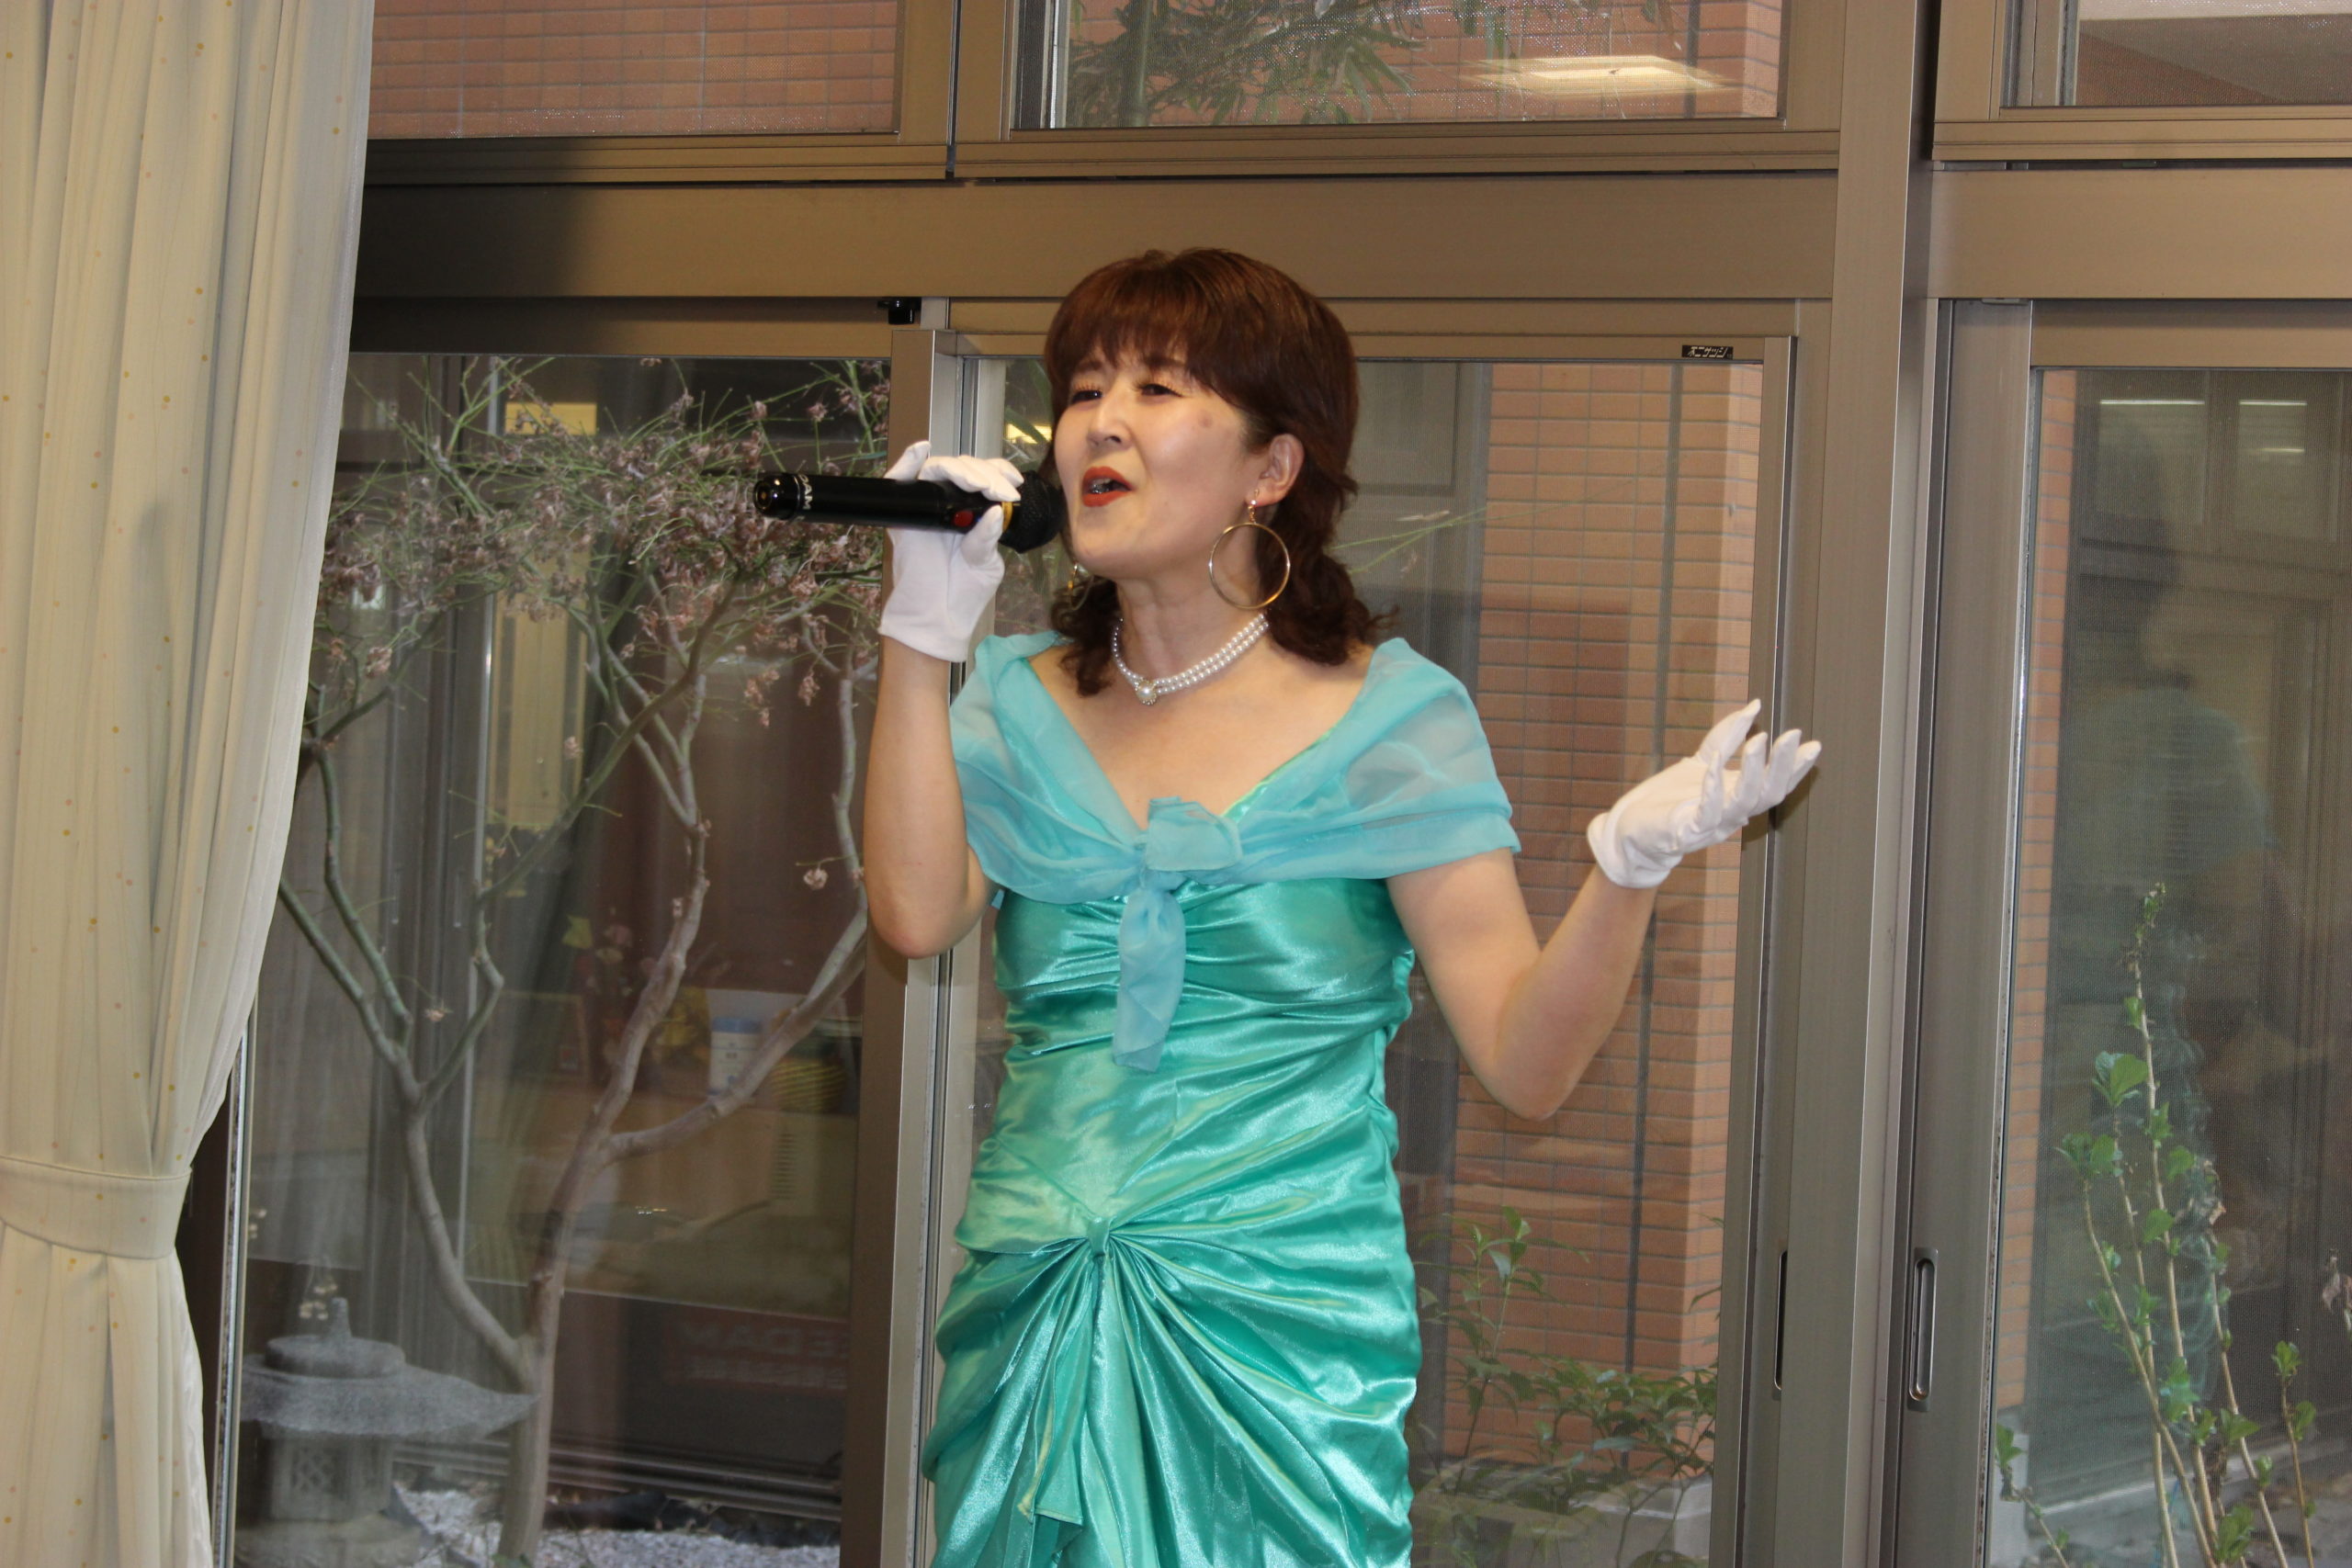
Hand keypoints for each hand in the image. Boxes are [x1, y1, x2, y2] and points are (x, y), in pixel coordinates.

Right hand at [876, 440, 1021, 661]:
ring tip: (978, 484)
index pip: (985, 477)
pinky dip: (907, 462)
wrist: (937, 619)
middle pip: (963, 468)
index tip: (1015, 484)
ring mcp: (925, 506)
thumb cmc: (964, 593)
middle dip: (985, 474)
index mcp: (973, 511)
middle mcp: (949, 504)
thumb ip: (988, 537)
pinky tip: (921, 451)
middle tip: (999, 491)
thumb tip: (994, 510)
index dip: (999, 472)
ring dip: (959, 469)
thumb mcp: (985, 563)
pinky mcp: (903, 516)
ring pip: (938, 469)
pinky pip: (898, 481)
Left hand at [1586, 701, 1821, 889]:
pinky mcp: (1688, 830)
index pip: (1776, 784)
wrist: (1631, 830)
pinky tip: (1715, 762)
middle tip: (1793, 735)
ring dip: (1753, 771)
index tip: (1813, 744)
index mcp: (1738, 798)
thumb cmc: (1668, 797)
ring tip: (1759, 741)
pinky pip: (1707, 810)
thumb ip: (1727, 736)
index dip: (1795, 767)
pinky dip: (1713, 786)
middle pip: (1769, 793)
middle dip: (1784, 765)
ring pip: (1744, 802)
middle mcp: (1732, 814)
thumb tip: (1755, 706)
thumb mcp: (1701, 760)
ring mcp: (1713, 824)